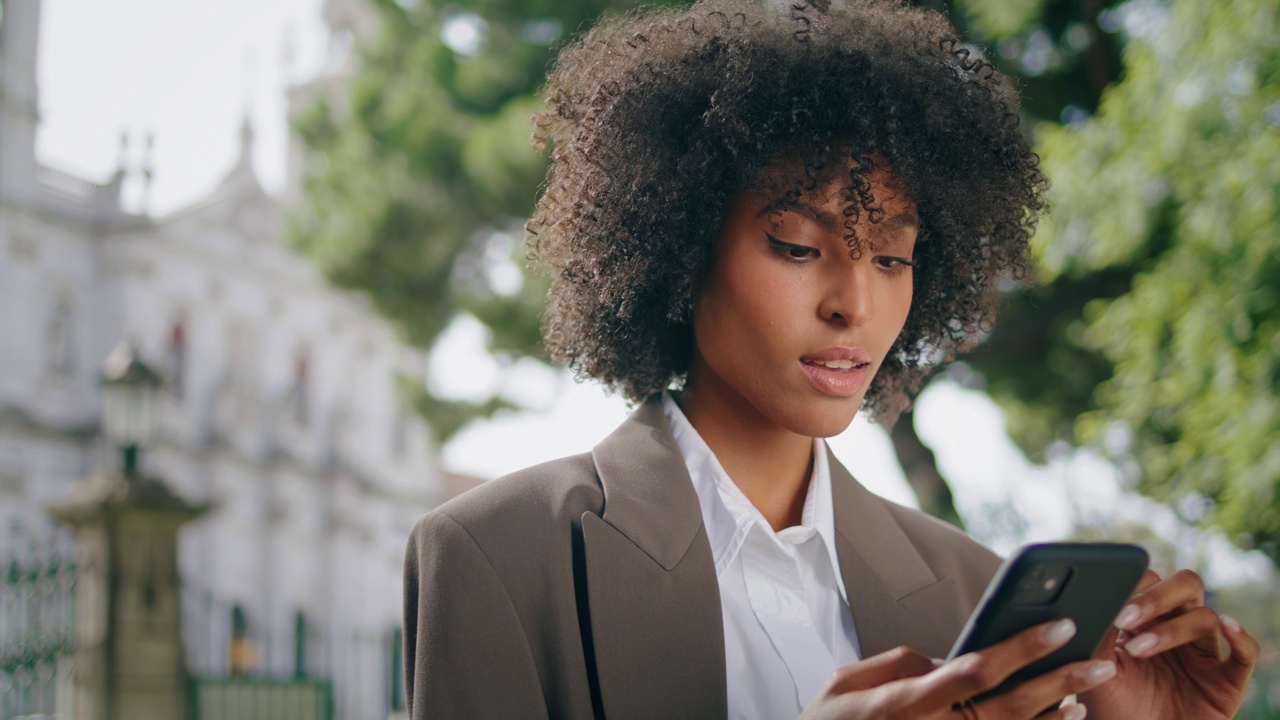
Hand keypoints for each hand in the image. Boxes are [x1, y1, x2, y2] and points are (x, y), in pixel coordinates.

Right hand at [800, 619, 1116, 719]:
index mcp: (905, 703)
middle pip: (1011, 706)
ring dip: (1058, 712)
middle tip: (1100, 658)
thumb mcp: (845, 683)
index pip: (975, 671)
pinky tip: (1065, 717)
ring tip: (1090, 687)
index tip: (1059, 624)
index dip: (1021, 649)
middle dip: (1060, 679)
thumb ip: (897, 664)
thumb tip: (943, 659)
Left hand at [1080, 569, 1258, 719]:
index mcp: (1146, 618)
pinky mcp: (1227, 680)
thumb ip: (1099, 633)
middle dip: (1156, 597)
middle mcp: (1178, 628)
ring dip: (1172, 630)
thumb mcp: (1096, 668)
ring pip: (1205, 618)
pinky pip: (1246, 654)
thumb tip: (1097, 599)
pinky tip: (1229, 626)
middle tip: (1126, 618)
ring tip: (1138, 650)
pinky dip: (1242, 638)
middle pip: (1185, 587)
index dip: (1134, 585)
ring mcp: (1204, 652)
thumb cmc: (1112, 706)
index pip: (1150, 581)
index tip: (1111, 603)